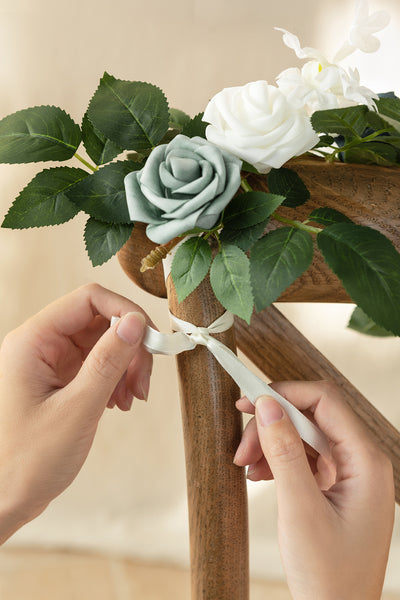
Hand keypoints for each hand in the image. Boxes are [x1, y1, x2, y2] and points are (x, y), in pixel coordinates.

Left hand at [0, 283, 151, 542]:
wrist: (0, 502)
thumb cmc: (26, 462)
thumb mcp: (77, 409)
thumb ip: (108, 361)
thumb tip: (136, 322)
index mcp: (33, 341)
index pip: (88, 299)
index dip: (125, 312)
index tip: (149, 341)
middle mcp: (40, 345)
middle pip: (99, 320)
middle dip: (129, 346)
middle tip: (144, 382)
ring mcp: (49, 363)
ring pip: (102, 343)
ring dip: (125, 365)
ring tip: (132, 398)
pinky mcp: (57, 381)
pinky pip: (95, 365)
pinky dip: (115, 379)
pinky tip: (120, 403)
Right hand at [234, 381, 394, 599]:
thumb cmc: (328, 575)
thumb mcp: (300, 510)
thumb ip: (285, 453)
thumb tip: (268, 404)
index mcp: (367, 462)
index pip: (325, 401)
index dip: (285, 394)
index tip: (248, 401)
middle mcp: (362, 462)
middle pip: (311, 418)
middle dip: (273, 427)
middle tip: (240, 449)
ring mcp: (350, 475)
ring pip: (305, 436)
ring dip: (272, 445)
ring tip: (246, 466)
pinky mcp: (336, 487)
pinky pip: (305, 458)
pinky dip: (279, 461)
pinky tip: (260, 475)